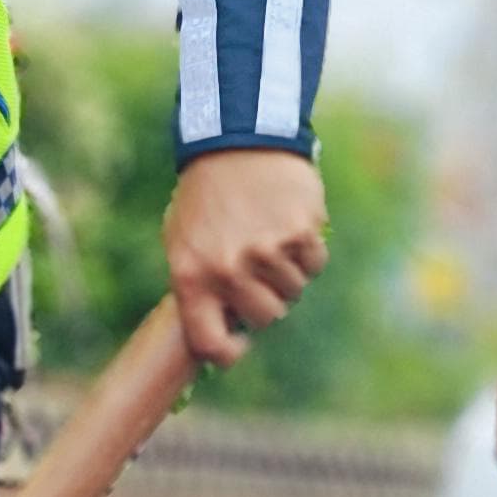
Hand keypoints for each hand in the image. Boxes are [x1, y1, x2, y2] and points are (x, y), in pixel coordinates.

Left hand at [165, 147, 330, 366]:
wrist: (236, 142)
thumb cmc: (206, 198)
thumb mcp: (182, 241)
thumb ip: (198, 286)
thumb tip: (221, 331)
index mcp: (191, 276)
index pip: (209, 344)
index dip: (227, 353)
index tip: (238, 343)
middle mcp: (228, 269)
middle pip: (266, 319)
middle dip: (266, 300)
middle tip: (257, 272)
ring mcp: (266, 252)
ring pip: (293, 292)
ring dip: (287, 273)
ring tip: (269, 239)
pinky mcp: (300, 233)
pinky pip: (314, 265)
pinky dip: (307, 252)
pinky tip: (289, 226)